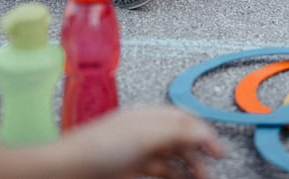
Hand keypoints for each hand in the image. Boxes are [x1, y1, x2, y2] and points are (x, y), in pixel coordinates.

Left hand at [58, 106, 222, 178]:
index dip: (205, 133)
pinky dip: (172, 176)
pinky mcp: (129, 170)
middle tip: (210, 171)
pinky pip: (158, 172)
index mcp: (150, 116)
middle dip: (198, 153)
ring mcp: (136, 151)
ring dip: (188, 168)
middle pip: (180, 139)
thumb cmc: (101, 147)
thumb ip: (179, 132)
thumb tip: (205, 132)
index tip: (219, 152)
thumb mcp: (147, 135)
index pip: (185, 119)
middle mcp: (144, 131)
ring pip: (171, 157)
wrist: (68, 169)